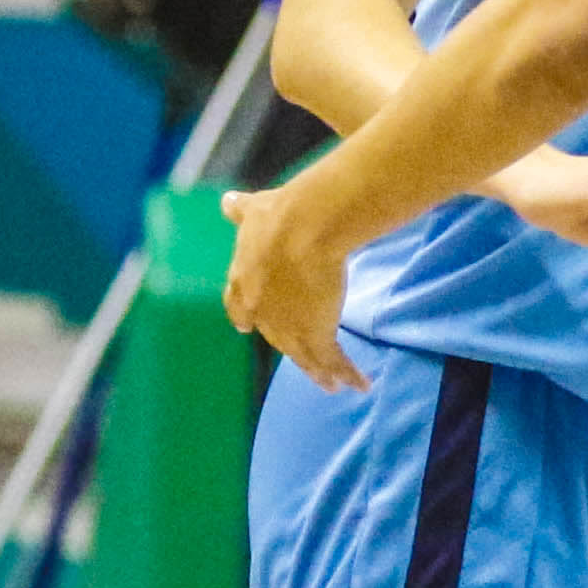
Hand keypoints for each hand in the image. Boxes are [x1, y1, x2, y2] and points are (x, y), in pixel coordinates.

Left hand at [223, 181, 362, 392]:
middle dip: (288, 347)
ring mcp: (288, 326)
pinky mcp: (316, 333)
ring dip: (319, 372)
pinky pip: (332, 359)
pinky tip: (361, 384)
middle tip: (300, 360)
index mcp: (243, 280)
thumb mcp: (256, 210)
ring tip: (332, 386)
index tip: (245, 326)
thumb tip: (227, 201)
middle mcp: (262, 310)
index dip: (245, 316)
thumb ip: (242, 212)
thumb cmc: (280, 216)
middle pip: (275, 336)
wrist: (302, 230)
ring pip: (305, 355)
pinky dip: (346, 373)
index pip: (238, 306)